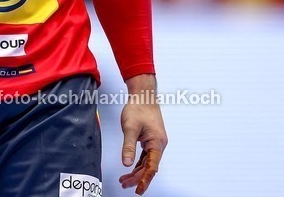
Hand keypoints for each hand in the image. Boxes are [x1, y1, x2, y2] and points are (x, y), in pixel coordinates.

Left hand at [119, 74, 167, 193]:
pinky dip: (138, 163)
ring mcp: (156, 142)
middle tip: (124, 184)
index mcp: (157, 143)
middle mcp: (159, 144)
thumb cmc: (138, 108)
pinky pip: (146, 155)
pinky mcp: (151, 139)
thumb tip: (126, 164)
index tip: (138, 190)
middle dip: (137, 177)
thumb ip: (128, 147)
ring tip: (124, 180)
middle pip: (149, 167)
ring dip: (136, 171)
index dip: (144, 180)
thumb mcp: (130, 128)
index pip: (152, 167)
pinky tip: (131, 168)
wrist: (143, 94)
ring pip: (147, 162)